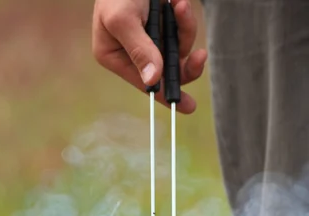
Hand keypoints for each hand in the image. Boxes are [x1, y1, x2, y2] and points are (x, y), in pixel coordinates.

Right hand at [92, 0, 206, 113]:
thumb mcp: (124, 19)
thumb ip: (140, 49)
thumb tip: (154, 80)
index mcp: (114, 56)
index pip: (143, 83)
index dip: (165, 95)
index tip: (185, 106)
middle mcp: (131, 52)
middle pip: (165, 72)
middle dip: (184, 64)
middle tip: (200, 58)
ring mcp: (149, 39)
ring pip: (177, 51)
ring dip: (185, 30)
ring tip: (180, 5)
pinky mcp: (163, 25)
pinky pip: (181, 31)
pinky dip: (184, 18)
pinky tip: (178, 0)